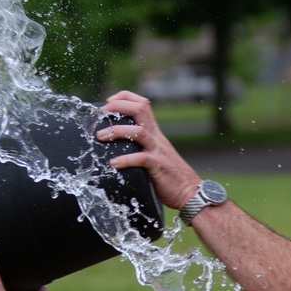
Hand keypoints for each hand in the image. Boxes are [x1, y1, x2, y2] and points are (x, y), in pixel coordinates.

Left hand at [97, 90, 202, 209]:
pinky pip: (142, 159)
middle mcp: (156, 137)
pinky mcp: (158, 166)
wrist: (189, 192)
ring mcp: (158, 151)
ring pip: (139, 132)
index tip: (108, 103)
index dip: (124, 98)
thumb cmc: (169, 175)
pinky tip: (114, 163)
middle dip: (119, 106)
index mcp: (155, 132)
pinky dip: (126, 160)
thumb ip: (141, 146)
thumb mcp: (155, 154)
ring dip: (117, 131)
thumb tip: (118, 145)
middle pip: (141, 109)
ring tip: (100, 137)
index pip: (142, 104)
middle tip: (100, 113)